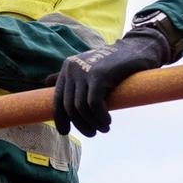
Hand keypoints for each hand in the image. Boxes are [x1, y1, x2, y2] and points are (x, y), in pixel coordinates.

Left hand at [53, 27, 172, 136]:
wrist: (137, 49)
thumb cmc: (112, 62)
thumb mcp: (86, 68)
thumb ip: (68, 75)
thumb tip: (45, 81)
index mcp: (67, 69)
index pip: (56, 99)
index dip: (59, 118)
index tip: (65, 132)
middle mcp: (72, 69)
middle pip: (69, 107)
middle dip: (80, 125)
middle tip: (92, 133)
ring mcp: (85, 71)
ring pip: (81, 108)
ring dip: (92, 123)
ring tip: (104, 128)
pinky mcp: (99, 75)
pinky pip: (94, 104)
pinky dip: (100, 117)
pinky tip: (107, 121)